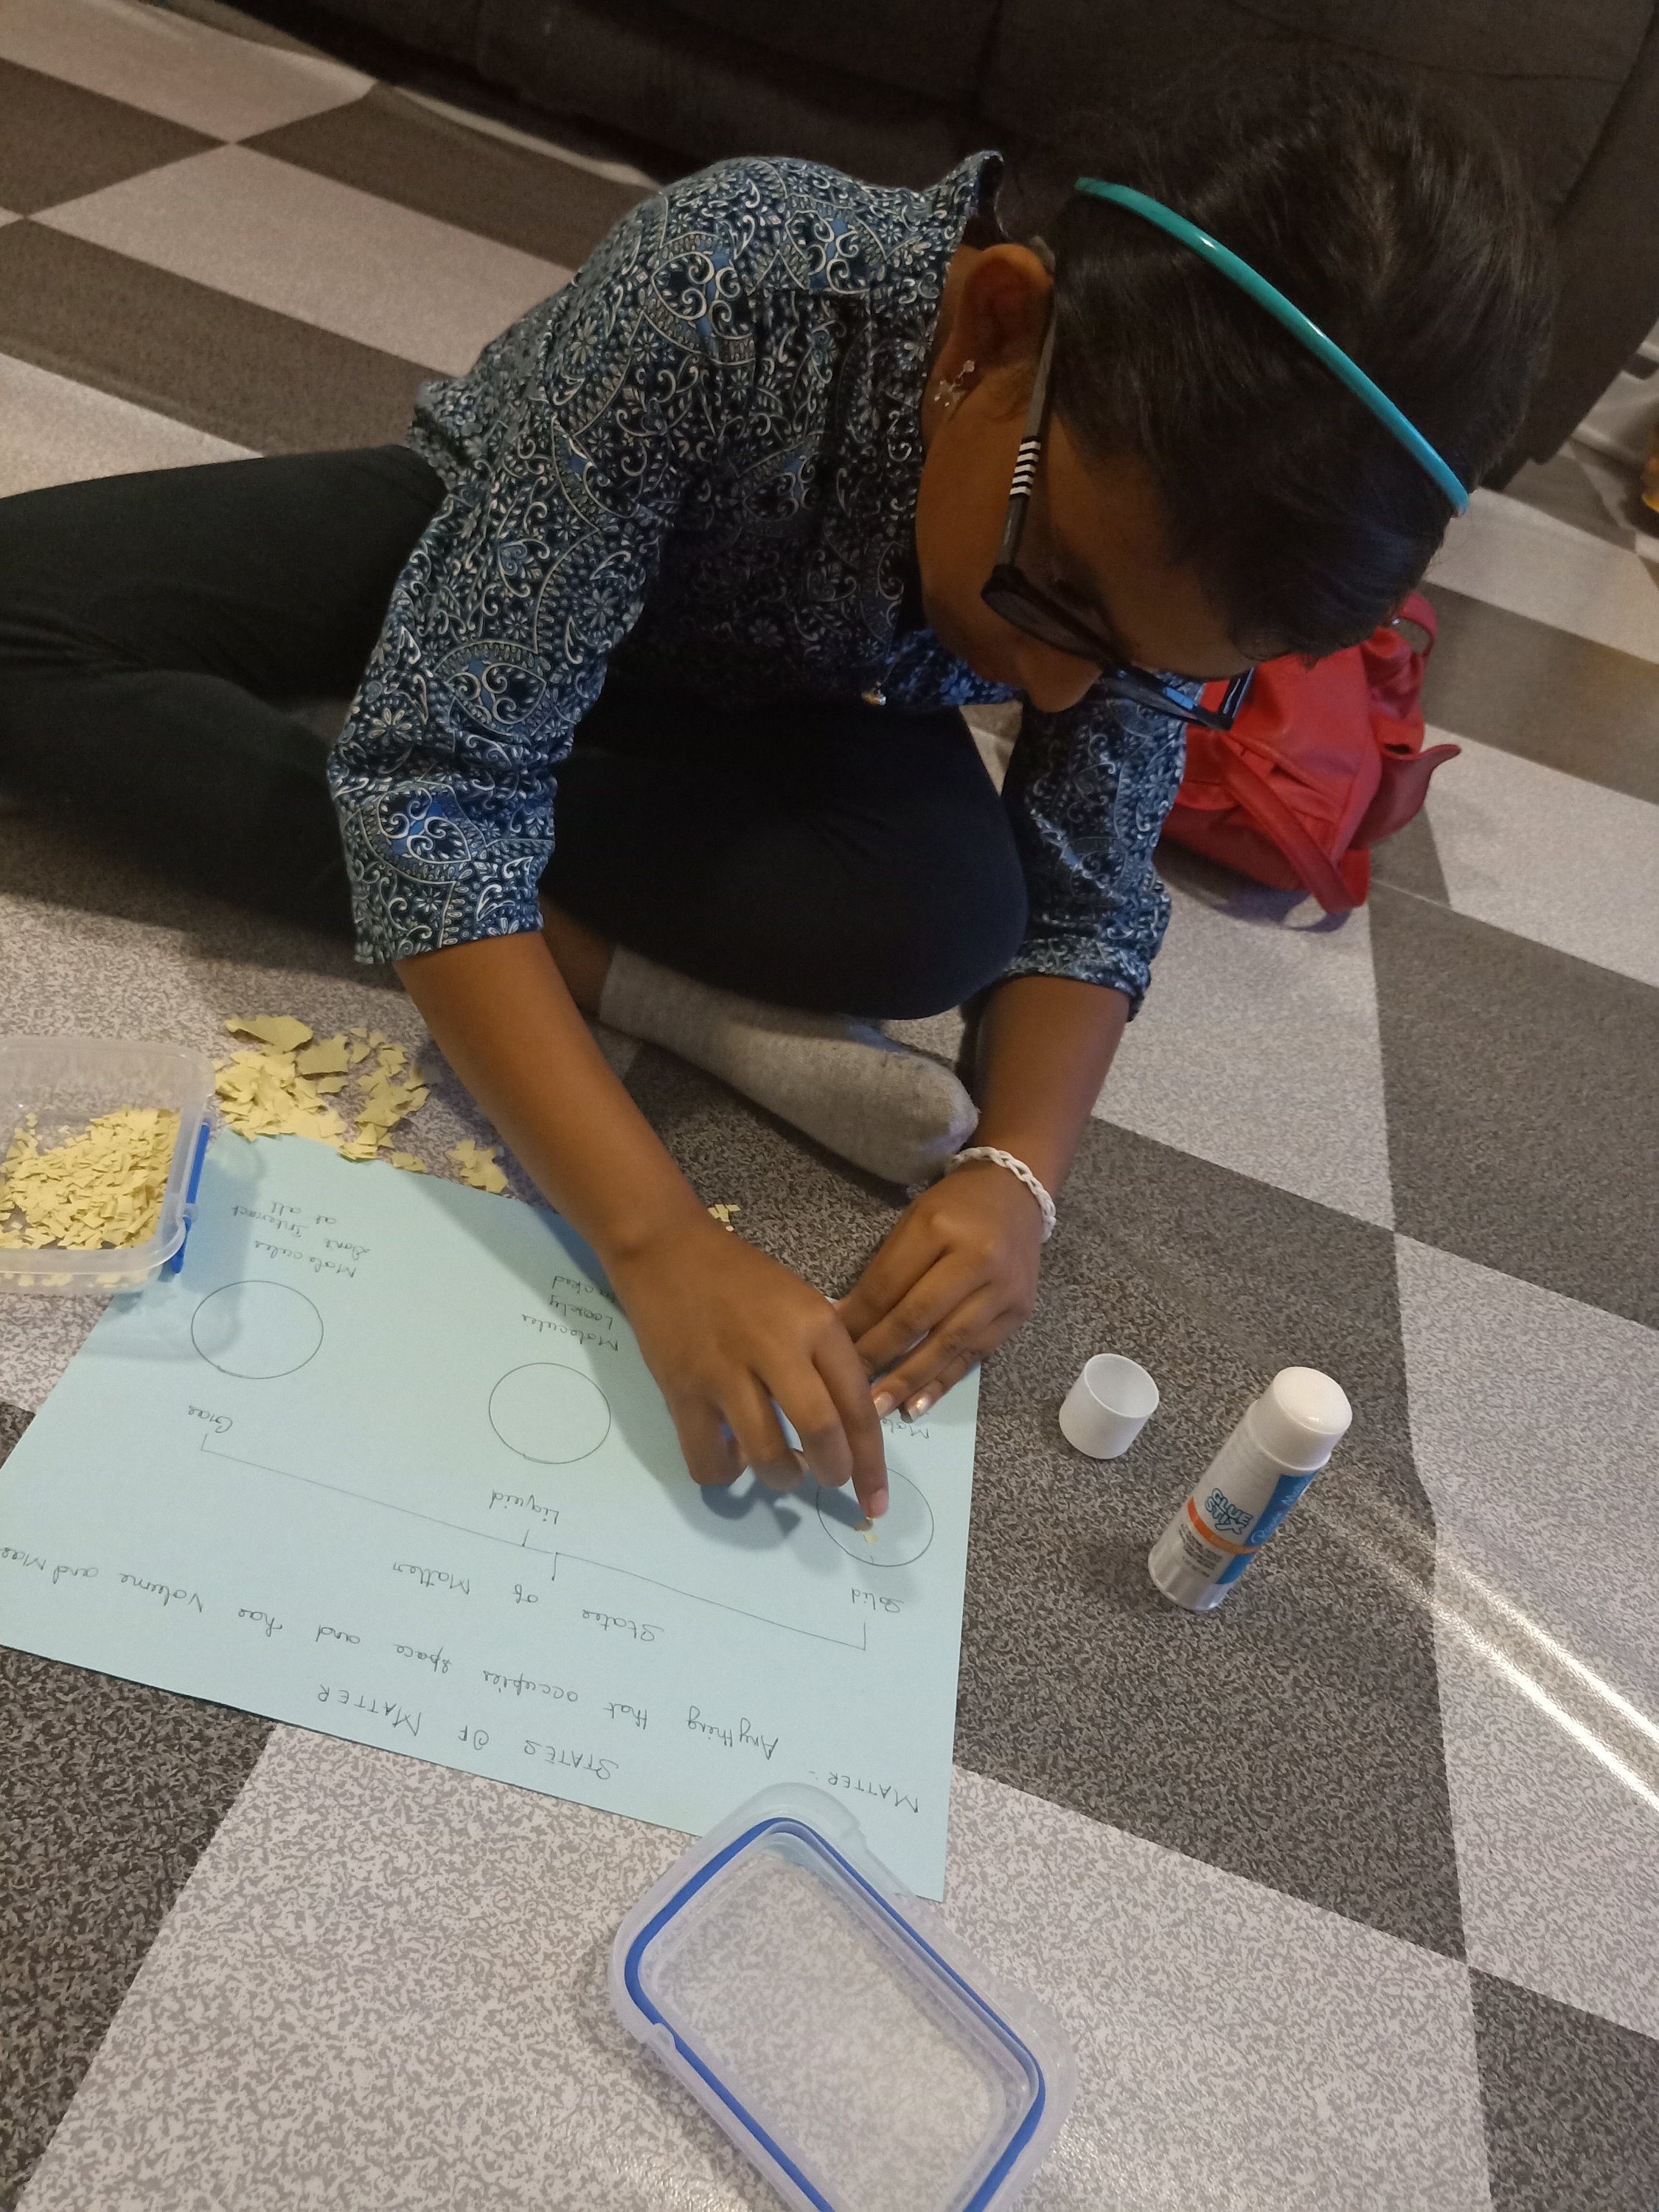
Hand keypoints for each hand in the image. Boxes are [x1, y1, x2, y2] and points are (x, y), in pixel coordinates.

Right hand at [608, 1214, 888, 1515]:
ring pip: (767, 1455)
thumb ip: (826, 1360)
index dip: (872, 1463)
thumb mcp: (801, 1304)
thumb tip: (850, 1428)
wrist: (664, 1248)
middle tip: (829, 1479)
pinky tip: (731, 1456)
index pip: (858, 1405)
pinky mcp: (681, 1391)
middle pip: (822, 1434)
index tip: (875, 1501)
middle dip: (835, 1474)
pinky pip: (708, 1460)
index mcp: (816, 1325)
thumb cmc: (741, 1278)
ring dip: (783, 1478)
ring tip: (783, 1469)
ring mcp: (724, 1371)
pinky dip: (726, 1473)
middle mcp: (776, 1347)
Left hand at [835, 1163, 1042, 1416]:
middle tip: (848, 1391)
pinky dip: (944, 1381)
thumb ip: (883, 1274)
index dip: (857, 1322)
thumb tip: (843, 1324)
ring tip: (878, 1409)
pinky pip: (975, 1355)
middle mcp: (977, 1260)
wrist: (1017, 1193)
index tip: (829, 1350)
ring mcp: (1003, 1290)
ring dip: (909, 1380)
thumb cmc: (954, 1208)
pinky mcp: (1019, 1313)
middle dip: (879, 1357)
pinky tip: (919, 1404)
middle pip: (918, 1318)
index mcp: (939, 1228)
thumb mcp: (913, 1224)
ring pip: (949, 1344)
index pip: (889, 1286)